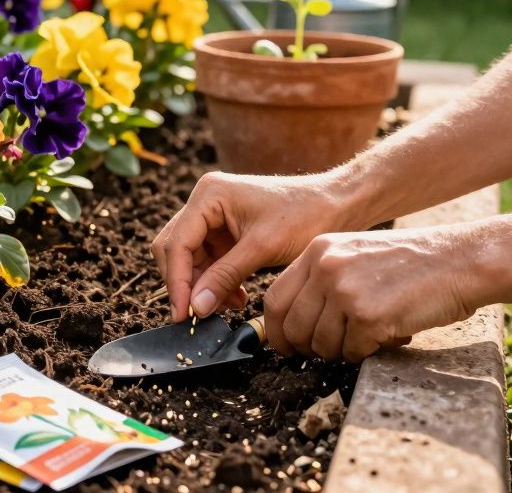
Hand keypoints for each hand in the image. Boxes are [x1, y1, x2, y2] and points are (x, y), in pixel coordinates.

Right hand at [150, 171, 358, 322]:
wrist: (336, 204)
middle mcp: (205, 200)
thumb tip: (196, 307)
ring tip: (229, 306)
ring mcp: (213, 214)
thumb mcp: (262, 248)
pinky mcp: (225, 228)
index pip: (177, 243)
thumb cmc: (305, 216)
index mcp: (209, 195)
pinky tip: (236, 297)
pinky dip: (217, 281)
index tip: (183, 314)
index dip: (177, 281)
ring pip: (190, 257)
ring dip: (204, 285)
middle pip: (175, 248)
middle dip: (186, 283)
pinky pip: (208, 259)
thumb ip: (225, 276)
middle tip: (197, 316)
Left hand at [262, 226, 487, 361]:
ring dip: (343, 350)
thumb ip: (323, 280)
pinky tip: (390, 334)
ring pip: (322, 345)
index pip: (274, 299)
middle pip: (293, 327)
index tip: (285, 346)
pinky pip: (353, 352)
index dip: (276, 330)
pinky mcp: (368, 316)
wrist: (460, 260)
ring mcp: (345, 291)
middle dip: (308, 348)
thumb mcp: (356, 254)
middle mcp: (326, 267)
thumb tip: (295, 324)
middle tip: (330, 351)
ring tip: (370, 335)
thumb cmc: (413, 264)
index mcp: (318, 250)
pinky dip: (368, 352)